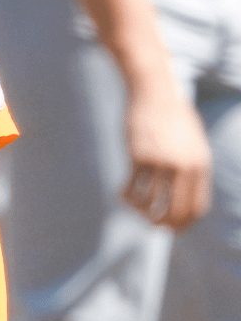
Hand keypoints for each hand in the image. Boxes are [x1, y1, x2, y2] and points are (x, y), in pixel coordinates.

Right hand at [121, 82, 211, 229]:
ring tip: (133, 209)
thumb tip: (183, 194)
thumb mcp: (192, 142)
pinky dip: (124, 196)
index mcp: (201, 164)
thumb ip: (191, 166)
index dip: (183, 223)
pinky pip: (131, 186)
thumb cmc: (172, 116)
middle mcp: (183, 166)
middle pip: (174, 209)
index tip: (172, 229)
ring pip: (149, 201)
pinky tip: (120, 194)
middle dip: (161, 223)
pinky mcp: (138, 155)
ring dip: (140, 211)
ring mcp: (161, 161)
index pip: (195, 207)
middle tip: (150, 225)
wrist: (155, 91)